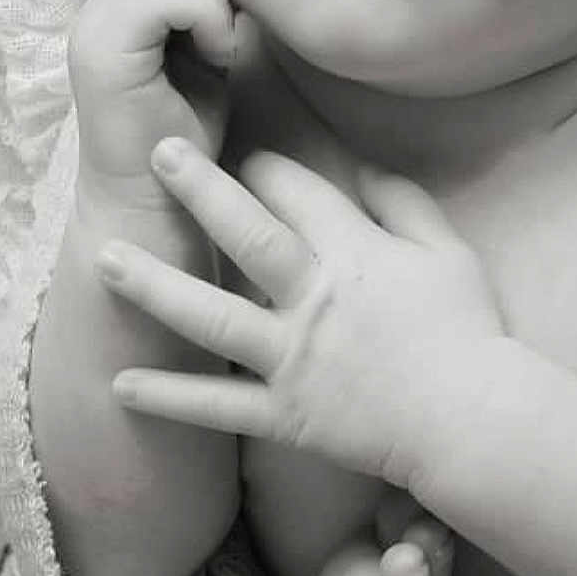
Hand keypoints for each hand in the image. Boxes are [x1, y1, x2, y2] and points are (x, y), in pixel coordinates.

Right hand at [68, 0, 236, 213]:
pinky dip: (202, 15)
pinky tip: (214, 56)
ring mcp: (91, 30)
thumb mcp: (205, 53)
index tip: (225, 26)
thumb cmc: (185, 140)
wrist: (154, 206)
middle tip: (220, 37)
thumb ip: (205, 3)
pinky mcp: (101, 55)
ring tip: (215, 49)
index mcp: (115, 8)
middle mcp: (92, 11)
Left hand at [97, 139, 505, 490]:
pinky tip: (120, 382)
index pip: (300, 194)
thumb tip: (364, 166)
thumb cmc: (468, 331)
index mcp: (356, 255)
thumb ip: (405, 203)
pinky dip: (170, 396)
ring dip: (155, 286)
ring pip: (212, 317)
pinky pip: (219, 405)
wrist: (472, 422)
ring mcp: (294, 359)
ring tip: (105, 257)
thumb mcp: (449, 251)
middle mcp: (315, 300)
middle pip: (247, 236)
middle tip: (156, 153)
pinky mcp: (285, 414)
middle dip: (200, 191)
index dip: (266, 167)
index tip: (239, 154)